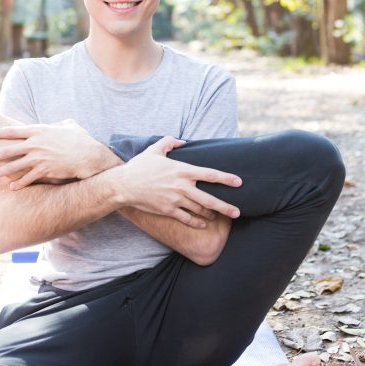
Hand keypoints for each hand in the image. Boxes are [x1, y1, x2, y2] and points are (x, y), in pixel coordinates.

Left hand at [0, 120, 108, 187]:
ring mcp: (39, 158)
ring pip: (13, 166)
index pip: (11, 131)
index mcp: (38, 131)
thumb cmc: (80, 139)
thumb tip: (57, 124)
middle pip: (6, 150)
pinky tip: (10, 187)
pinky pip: (28, 178)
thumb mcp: (68, 126)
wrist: (89, 156)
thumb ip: (58, 125)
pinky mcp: (45, 171)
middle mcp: (35, 144)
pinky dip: (19, 183)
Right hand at [114, 136, 241, 227]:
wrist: (124, 185)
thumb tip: (181, 141)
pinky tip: (204, 224)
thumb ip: (169, 142)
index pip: (210, 174)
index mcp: (182, 170)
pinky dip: (197, 223)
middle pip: (209, 199)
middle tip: (238, 212)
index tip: (239, 183)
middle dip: (225, 206)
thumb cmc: (139, 166)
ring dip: (211, 214)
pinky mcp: (168, 210)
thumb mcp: (154, 150)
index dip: (226, 178)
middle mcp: (182, 186)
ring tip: (218, 216)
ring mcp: (175, 200)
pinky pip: (187, 219)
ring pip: (199, 210)